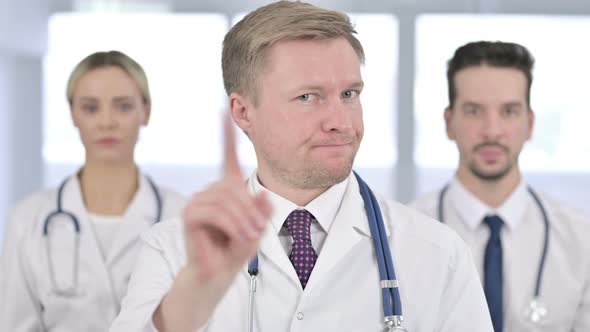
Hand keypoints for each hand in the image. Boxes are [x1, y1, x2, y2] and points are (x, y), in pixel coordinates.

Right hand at [182, 113, 271, 288]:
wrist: (217, 274)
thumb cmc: (236, 249)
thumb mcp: (258, 228)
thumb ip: (262, 211)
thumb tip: (263, 193)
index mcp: (228, 188)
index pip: (227, 155)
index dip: (225, 133)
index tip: (223, 110)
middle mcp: (211, 190)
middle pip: (234, 186)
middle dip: (251, 208)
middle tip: (259, 231)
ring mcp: (198, 201)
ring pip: (227, 199)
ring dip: (244, 219)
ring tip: (250, 236)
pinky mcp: (190, 214)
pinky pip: (215, 211)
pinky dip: (232, 224)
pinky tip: (238, 236)